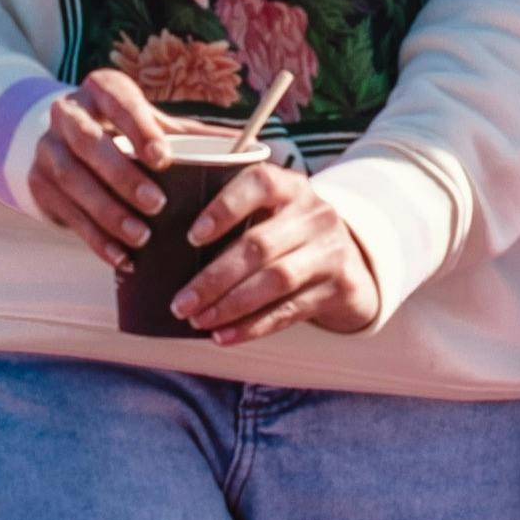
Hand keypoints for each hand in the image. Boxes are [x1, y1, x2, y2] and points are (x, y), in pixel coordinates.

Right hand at [21, 68, 190, 269]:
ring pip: (71, 179)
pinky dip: (94, 237)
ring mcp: (48, 148)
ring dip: (107, 211)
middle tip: (156, 204)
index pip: (118, 101)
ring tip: (141, 236)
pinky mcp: (38, 183)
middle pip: (89, 141)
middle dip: (121, 174)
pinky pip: (66, 212)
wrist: (68, 142)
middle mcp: (69, 113)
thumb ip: (196, 137)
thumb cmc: (127, 134)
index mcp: (102, 90)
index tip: (163, 157)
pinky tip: (121, 256)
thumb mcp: (155, 126)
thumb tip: (253, 151)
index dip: (139, 128)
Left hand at [174, 158, 380, 343]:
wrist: (350, 268)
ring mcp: (331, 251)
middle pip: (259, 245)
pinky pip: (289, 310)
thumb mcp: (273, 216)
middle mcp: (315, 215)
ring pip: (274, 280)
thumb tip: (169, 250)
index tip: (191, 236)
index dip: (224, 208)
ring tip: (198, 320)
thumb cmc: (290, 239)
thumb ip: (236, 221)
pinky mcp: (339, 288)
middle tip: (181, 303)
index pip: (260, 184)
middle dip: (214, 278)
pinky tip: (224, 335)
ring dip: (230, 305)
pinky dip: (252, 326)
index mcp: (292, 187)